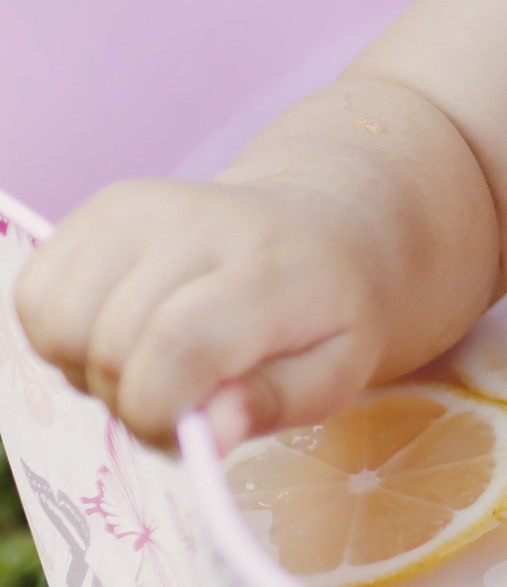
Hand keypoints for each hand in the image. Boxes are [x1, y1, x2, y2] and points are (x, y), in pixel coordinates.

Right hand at [13, 179, 387, 450]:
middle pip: (111, 346)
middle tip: (186, 393)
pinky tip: (122, 328)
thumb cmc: (326, 313)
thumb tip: (211, 432)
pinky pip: (36, 295)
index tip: (190, 429)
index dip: (161, 411)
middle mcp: (201, 221)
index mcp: (272, 266)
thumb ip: (276, 404)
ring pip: (60, 325)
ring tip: (156, 358)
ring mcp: (143, 207)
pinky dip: (63, 333)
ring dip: (92, 367)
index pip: (179, 342)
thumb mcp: (336, 371)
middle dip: (135, 400)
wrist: (323, 225)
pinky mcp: (101, 208)